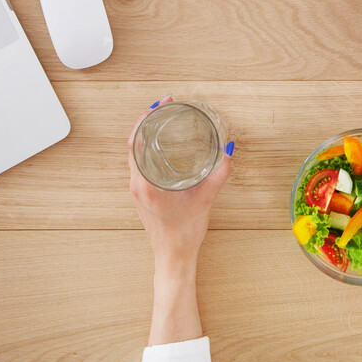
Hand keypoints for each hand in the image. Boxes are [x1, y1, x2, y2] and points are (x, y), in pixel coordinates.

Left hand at [128, 102, 231, 271]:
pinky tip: (160, 142)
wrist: (173, 257)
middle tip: (165, 104)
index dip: (146, 118)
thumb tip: (229, 148)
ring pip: (134, 152)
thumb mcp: (206, 199)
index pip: (136, 141)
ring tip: (162, 117)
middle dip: (147, 119)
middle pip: (133, 142)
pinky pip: (138, 162)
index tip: (161, 104)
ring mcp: (136, 188)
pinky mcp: (140, 193)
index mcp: (146, 182)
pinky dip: (147, 146)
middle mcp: (136, 183)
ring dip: (145, 132)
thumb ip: (220, 173)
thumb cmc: (185, 233)